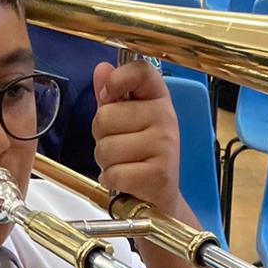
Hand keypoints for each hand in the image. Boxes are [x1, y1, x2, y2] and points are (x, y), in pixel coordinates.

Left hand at [92, 59, 182, 217]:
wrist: (161, 197)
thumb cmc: (141, 157)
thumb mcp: (126, 122)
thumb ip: (112, 96)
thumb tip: (102, 69)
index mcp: (158, 99)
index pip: (141, 71)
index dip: (117, 79)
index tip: (109, 95)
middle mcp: (166, 118)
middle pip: (105, 116)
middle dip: (102, 137)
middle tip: (120, 148)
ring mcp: (165, 146)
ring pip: (106, 147)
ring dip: (105, 162)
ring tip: (124, 165)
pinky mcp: (159, 174)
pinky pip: (113, 172)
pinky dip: (111, 180)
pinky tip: (125, 180)